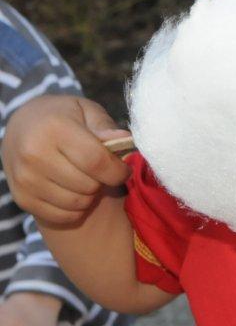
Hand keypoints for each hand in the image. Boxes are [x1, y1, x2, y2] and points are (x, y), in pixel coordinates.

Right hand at [2, 95, 130, 225]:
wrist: (22, 126)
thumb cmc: (63, 116)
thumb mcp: (86, 110)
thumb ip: (105, 127)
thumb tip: (125, 140)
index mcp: (55, 128)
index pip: (95, 161)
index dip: (117, 171)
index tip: (125, 170)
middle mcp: (35, 154)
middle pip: (87, 185)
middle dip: (103, 181)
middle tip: (101, 171)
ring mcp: (25, 179)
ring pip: (76, 203)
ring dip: (89, 196)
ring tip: (87, 178)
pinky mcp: (21, 198)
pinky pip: (61, 215)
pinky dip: (74, 209)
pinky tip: (73, 191)